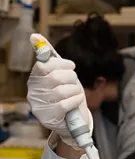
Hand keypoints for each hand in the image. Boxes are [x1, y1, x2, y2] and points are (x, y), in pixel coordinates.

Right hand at [27, 33, 92, 148]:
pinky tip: (76, 101)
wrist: (72, 122)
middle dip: (70, 77)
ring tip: (76, 92)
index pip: (43, 66)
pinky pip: (65, 104)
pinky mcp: (49, 118)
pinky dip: (75, 100)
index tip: (71, 66)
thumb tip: (35, 36)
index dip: (60, 63)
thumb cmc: (66, 96)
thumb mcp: (60, 77)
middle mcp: (33, 93)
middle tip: (75, 81)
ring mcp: (40, 107)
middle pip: (54, 77)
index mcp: (34, 80)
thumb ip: (50, 59)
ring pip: (61, 91)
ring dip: (75, 90)